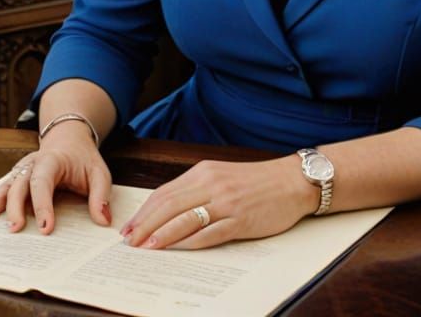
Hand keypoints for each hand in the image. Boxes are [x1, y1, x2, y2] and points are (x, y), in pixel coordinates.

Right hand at [0, 124, 112, 234]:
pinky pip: (5, 187)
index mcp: (52, 161)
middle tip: (16, 229)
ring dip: (0, 202)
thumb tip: (103, 221)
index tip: (45, 228)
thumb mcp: (99, 173)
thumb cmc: (84, 160)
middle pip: (20, 185)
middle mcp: (33, 163)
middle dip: (16, 207)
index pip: (43, 183)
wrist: (70, 140)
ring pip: (8, 185)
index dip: (43, 205)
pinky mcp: (18, 177)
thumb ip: (100, 196)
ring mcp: (23, 169)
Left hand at [121, 155, 315, 249]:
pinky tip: (178, 250)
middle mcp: (212, 184)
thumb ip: (197, 188)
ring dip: (162, 235)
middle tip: (128, 242)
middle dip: (145, 225)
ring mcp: (226, 202)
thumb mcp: (222, 176)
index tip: (128, 227)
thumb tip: (166, 209)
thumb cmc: (256, 181)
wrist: (291, 181)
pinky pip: (210, 233)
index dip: (143, 212)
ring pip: (185, 219)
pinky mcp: (241, 219)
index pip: (164, 192)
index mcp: (204, 171)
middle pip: (169, 206)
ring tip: (145, 248)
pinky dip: (191, 242)